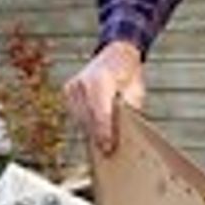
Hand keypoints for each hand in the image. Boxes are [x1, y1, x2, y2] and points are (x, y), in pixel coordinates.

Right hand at [64, 40, 147, 154]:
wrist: (117, 52)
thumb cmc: (129, 73)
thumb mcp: (136, 91)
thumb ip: (128, 110)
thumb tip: (123, 134)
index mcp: (101, 79)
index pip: (101, 112)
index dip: (104, 132)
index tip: (107, 148)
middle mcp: (83, 82)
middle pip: (88, 117)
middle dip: (97, 136)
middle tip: (106, 152)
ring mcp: (73, 85)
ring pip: (80, 116)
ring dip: (90, 131)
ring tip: (101, 145)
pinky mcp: (68, 89)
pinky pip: (75, 111)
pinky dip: (84, 121)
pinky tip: (93, 131)